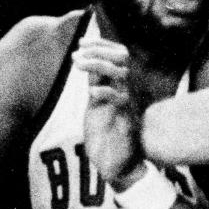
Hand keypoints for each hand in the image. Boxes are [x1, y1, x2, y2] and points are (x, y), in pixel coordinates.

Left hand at [74, 37, 144, 187]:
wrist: (117, 166)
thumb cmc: (107, 136)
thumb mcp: (98, 103)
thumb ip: (97, 83)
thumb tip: (87, 61)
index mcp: (122, 85)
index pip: (119, 53)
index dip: (101, 43)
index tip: (81, 42)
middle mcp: (129, 91)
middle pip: (123, 56)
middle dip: (99, 49)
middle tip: (77, 53)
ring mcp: (131, 104)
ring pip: (122, 73)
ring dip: (98, 64)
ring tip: (78, 65)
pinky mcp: (128, 121)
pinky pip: (120, 99)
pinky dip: (105, 91)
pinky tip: (91, 92)